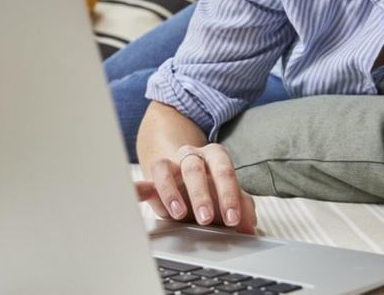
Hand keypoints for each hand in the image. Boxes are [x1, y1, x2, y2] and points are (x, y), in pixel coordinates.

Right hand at [134, 143, 256, 234]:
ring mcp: (170, 167)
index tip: (232, 218)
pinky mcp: (152, 181)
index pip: (223, 168)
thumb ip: (243, 207)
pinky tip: (133, 196)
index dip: (228, 193)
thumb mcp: (229, 197)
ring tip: (178, 214)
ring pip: (165, 168)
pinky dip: (136, 189)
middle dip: (200, 194)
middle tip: (205, 217)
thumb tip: (250, 226)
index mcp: (214, 157)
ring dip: (170, 192)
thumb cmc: (213, 190)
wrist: (189, 182)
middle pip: (194, 167)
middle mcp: (191, 157)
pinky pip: (142, 182)